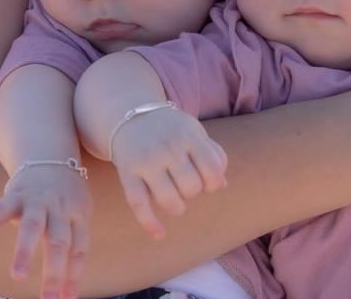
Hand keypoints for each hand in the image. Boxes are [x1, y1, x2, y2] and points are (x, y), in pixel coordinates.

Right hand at [0, 163, 91, 297]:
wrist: (50, 155)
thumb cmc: (65, 197)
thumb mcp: (77, 216)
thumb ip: (71, 250)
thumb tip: (68, 292)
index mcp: (77, 215)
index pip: (79, 249)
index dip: (74, 275)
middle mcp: (59, 208)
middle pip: (59, 240)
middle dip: (54, 271)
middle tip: (49, 298)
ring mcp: (37, 200)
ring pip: (33, 225)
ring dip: (26, 251)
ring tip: (17, 276)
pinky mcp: (15, 194)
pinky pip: (0, 209)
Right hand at [111, 107, 227, 238]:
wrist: (130, 116)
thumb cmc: (170, 129)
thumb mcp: (194, 132)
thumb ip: (212, 153)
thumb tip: (222, 184)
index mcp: (188, 136)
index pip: (213, 170)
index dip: (214, 183)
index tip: (207, 183)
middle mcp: (168, 148)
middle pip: (191, 187)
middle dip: (193, 193)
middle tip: (186, 187)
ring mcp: (146, 160)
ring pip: (168, 199)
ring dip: (177, 208)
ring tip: (176, 202)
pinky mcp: (127, 172)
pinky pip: (138, 203)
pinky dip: (149, 223)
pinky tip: (159, 234)